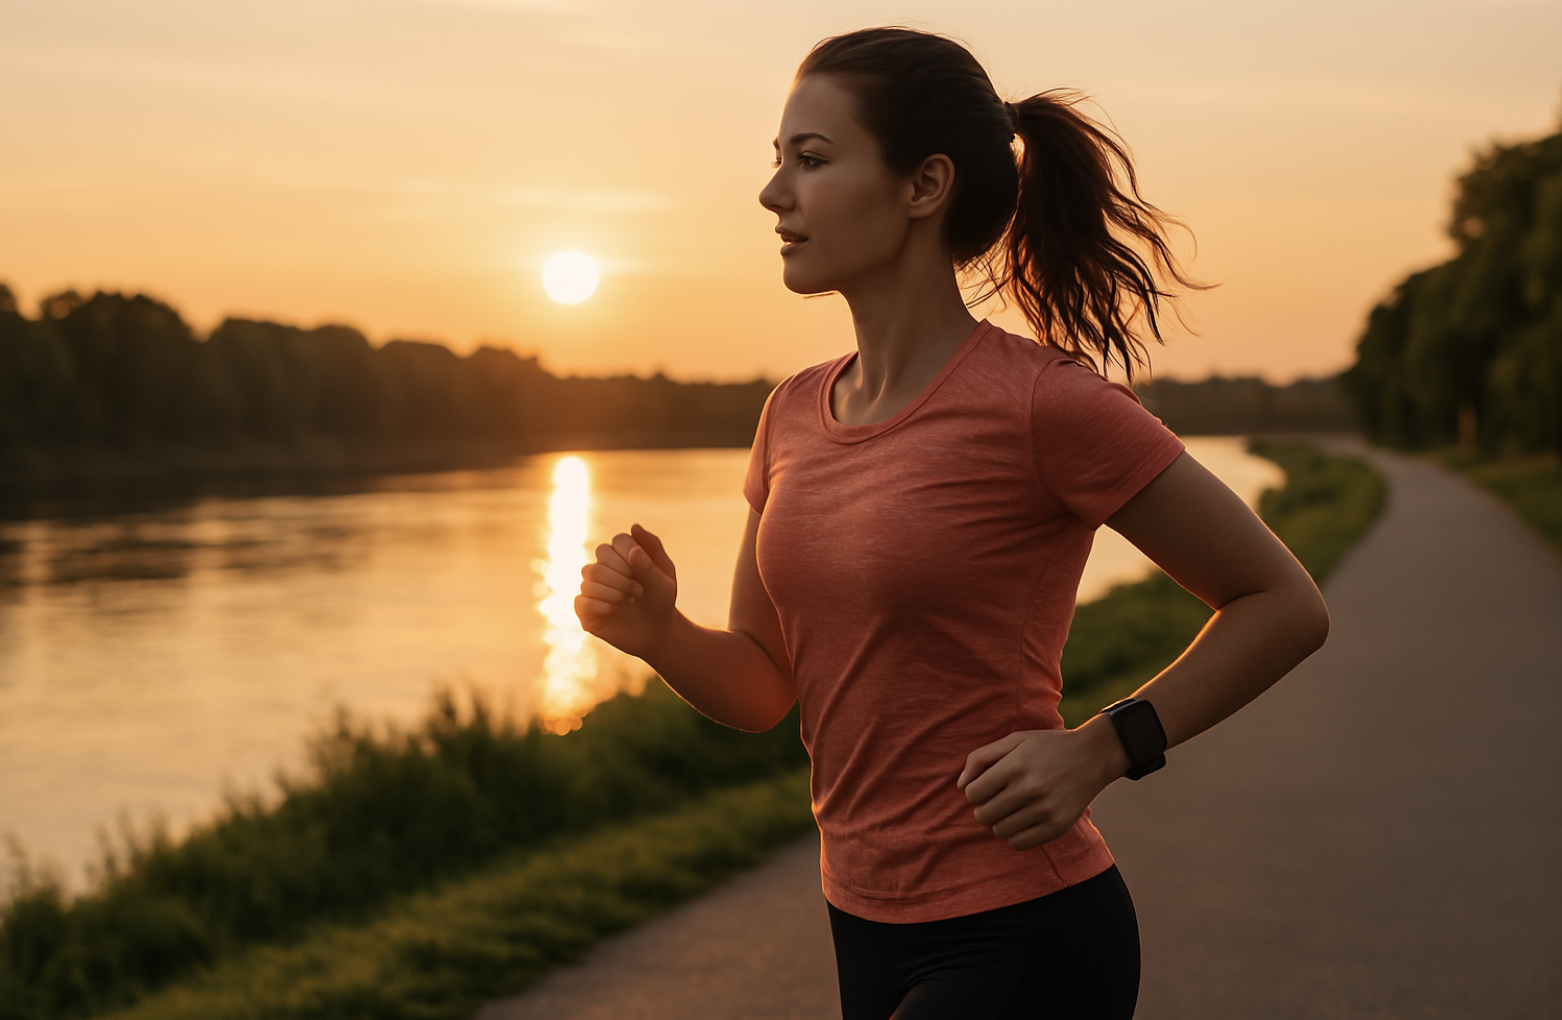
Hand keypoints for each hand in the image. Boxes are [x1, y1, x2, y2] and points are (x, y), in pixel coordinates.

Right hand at [574, 523, 678, 661]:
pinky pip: (582, 600)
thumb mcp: (664, 579)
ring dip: (614, 591)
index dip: (629, 554)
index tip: (642, 570)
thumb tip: (634, 527)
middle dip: (621, 574)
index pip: (618, 540)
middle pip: (601, 555)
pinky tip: (615, 611)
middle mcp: (604, 567)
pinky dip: (601, 605)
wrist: (658, 632)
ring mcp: (592, 587)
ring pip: (589, 577)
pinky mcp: (585, 608)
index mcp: (623, 554)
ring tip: (631, 601)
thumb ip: (650, 555)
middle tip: (639, 591)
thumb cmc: (661, 602)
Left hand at [956, 724, 1125, 850]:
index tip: (986, 786)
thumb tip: (960, 786)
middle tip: (999, 798)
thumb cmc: (1047, 747)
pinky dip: (1016, 835)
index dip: (974, 791)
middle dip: (985, 807)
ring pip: (999, 831)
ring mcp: (1044, 810)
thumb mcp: (1014, 740)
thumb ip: (981, 758)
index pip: (972, 793)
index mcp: (1015, 765)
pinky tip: (1024, 820)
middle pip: (983, 815)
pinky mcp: (1056, 827)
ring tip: (1013, 807)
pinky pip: (1019, 844)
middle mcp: (1029, 789)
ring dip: (1001, 821)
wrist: (1092, 757)